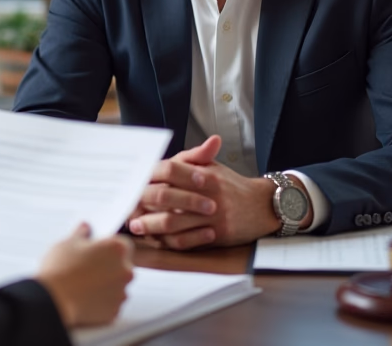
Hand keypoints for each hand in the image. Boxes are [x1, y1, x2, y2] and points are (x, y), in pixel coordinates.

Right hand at [36, 223, 133, 327]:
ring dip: (106, 282)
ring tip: (83, 282)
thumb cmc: (61, 269)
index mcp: (117, 249)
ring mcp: (121, 292)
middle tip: (87, 265)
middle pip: (121, 264)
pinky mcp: (114, 311)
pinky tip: (85, 295)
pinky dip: (102, 299)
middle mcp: (125, 270)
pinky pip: (111, 302)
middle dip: (108, 264)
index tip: (96, 249)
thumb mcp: (68, 243)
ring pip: (117, 284)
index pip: (122, 243)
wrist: (53, 300)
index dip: (108, 246)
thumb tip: (85, 228)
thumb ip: (81, 233)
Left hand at [129, 136, 284, 248]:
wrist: (263, 205)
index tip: (136, 182)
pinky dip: (170, 241)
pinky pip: (188, 240)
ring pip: (174, 222)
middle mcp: (208, 193)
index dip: (151, 175)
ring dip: (151, 225)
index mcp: (205, 173)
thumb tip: (166, 151)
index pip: (171, 169)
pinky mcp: (218, 234)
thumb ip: (191, 159)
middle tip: (128, 207)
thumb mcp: (214, 167)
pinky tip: (159, 239)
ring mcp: (213, 216)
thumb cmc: (231, 185)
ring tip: (137, 226)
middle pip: (167, 196)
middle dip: (144, 203)